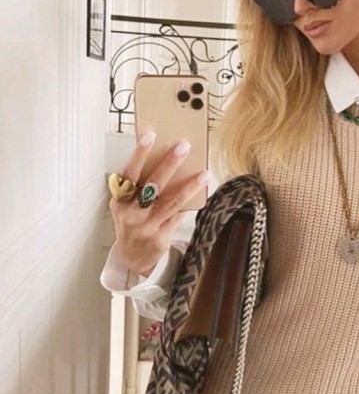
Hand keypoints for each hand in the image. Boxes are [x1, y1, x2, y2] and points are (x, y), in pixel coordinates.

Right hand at [109, 132, 210, 276]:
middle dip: (170, 163)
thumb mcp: (127, 205)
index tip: (150, 136)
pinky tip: (200, 193)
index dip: (139, 154)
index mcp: (120, 200)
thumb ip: (139, 187)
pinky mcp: (160, 237)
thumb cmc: (131, 223)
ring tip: (204, 173)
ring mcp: (146, 226)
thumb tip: (166, 161)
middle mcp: (131, 213)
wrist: (131, 258)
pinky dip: (189, 204)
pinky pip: (178, 216)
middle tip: (184, 146)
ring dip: (190, 185)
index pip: (129, 173)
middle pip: (154, 184)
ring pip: (172, 201)